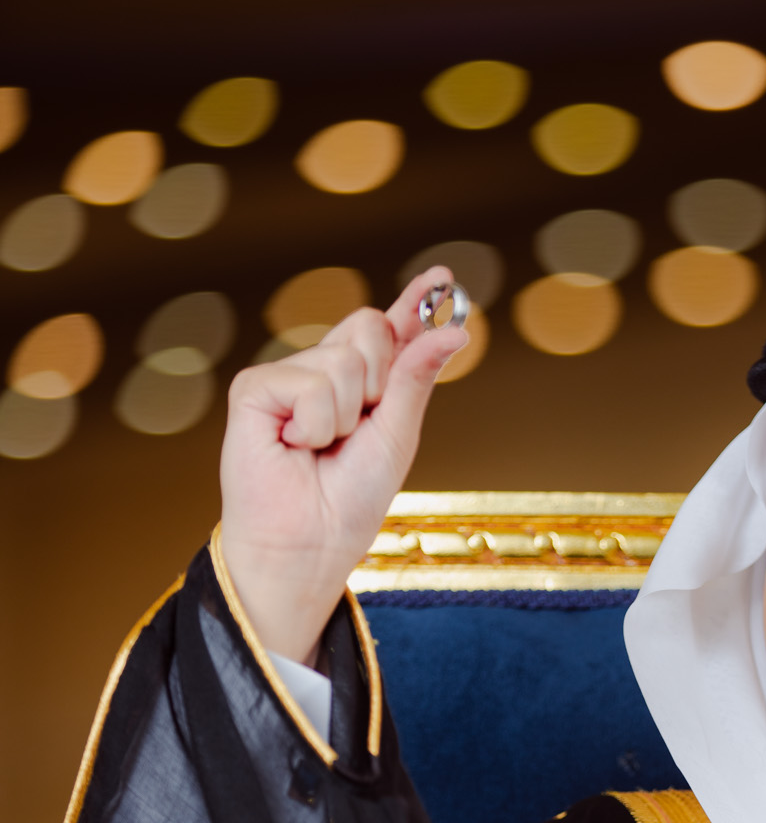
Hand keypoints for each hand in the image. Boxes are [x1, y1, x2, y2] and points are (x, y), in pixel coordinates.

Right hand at [218, 268, 467, 663]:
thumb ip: (415, 378)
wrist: (308, 545)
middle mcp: (323, 372)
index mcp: (361, 385)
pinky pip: (308, 381)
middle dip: (377, 382)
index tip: (443, 277)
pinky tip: (292, 446)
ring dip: (344, 416)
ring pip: (341, 358)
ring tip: (318, 449)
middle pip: (370, 327)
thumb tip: (453, 329)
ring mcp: (287, 377)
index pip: (391, 332)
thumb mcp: (397, 435)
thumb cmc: (349, 503)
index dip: (415, 304)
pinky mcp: (254, 387)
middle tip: (352, 431)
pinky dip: (313, 423)